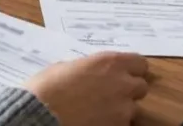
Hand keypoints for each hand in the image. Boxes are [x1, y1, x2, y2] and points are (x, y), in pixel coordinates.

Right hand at [23, 52, 150, 125]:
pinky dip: (112, 123)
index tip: (123, 74)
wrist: (41, 115)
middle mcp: (122, 84)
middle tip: (110, 94)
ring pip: (132, 109)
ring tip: (99, 111)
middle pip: (141, 87)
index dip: (131, 69)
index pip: (139, 63)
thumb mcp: (66, 68)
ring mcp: (123, 110)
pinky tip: (94, 121)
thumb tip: (91, 74)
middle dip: (128, 90)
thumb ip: (87, 69)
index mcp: (109, 63)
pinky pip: (122, 124)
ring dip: (120, 110)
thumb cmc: (46, 87)